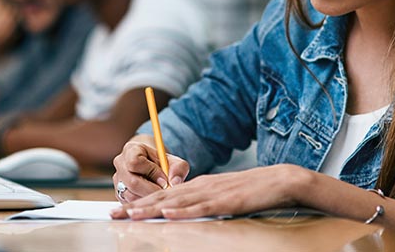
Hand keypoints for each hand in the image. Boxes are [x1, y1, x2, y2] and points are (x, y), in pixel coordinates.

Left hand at [110, 164, 307, 219]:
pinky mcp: (228, 202)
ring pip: (177, 202)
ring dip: (152, 208)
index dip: (140, 202)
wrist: (281, 180)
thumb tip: (181, 210)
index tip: (120, 210)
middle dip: (137, 206)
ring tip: (131, 215)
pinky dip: (184, 211)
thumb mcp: (222, 194)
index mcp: (199, 185)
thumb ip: (202, 200)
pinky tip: (168, 213)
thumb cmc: (253, 190)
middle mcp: (201, 186)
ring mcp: (214, 193)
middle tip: (113, 214)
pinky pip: (202, 208)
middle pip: (163, 197)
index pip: (164, 194)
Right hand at [111, 139, 189, 202]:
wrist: (152, 166)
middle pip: (132, 182)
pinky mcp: (119, 194)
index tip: (165, 180)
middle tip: (165, 194)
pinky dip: (143, 205)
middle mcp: (120, 164)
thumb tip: (174, 183)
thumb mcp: (174, 162)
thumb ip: (178, 169)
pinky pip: (130, 203)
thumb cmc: (163, 163)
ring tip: (160, 198)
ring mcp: (117, 180)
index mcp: (131, 150)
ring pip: (130, 195)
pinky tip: (153, 202)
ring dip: (148, 199)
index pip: (135, 162)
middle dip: (151, 190)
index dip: (151, 172)